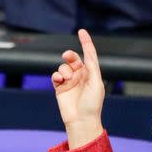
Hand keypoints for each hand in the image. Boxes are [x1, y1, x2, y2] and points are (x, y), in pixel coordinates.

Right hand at [52, 29, 105, 149]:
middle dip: (69, 56)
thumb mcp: (96, 83)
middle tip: (66, 56)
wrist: (81, 121)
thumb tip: (87, 53)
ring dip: (64, 70)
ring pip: (63, 67)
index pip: (89, 54)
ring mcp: (70, 82)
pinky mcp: (60, 88)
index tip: (82, 31)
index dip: (86, 42)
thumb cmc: (92, 105)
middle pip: (73, 59)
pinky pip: (55, 75)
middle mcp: (81, 76)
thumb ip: (91, 67)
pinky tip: (59, 80)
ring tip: (67, 79)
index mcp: (92, 74)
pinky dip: (56, 75)